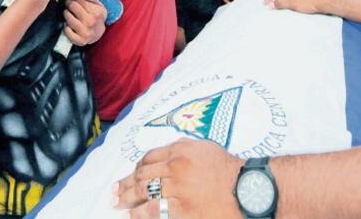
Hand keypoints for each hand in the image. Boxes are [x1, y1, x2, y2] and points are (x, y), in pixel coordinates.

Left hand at [63, 0, 105, 44]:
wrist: (98, 33)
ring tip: (67, 12)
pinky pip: (67, 32)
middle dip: (69, 3)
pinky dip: (65, 27)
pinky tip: (67, 24)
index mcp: (97, 12)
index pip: (80, 0)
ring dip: (66, 14)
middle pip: (73, 7)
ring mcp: (85, 32)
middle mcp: (91, 22)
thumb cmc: (98, 17)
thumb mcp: (99, 6)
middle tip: (68, 3)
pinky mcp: (80, 41)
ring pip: (69, 19)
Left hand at [114, 139, 242, 218]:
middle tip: (113, 192)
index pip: (149, 157)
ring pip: (143, 192)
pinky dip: (140, 214)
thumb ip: (183, 149)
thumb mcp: (205, 149)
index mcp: (181, 149)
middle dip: (124, 184)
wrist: (247, 190)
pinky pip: (154, 210)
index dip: (135, 168)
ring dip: (127, 199)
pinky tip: (133, 216)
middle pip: (142, 174)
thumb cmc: (228, 170)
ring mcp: (178, 187)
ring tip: (117, 204)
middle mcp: (176, 166)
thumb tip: (163, 155)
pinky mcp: (182, 208)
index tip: (128, 175)